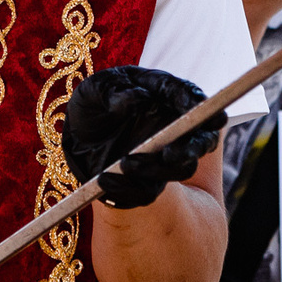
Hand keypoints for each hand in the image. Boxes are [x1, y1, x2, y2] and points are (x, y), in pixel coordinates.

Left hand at [64, 65, 219, 208]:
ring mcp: (166, 154)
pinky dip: (129, 188)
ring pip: (182, 169)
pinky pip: (150, 191)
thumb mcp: (94, 89)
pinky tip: (104, 179)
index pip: (191, 97)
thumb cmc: (92, 102)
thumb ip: (115, 90)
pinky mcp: (150, 179)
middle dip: (192, 149)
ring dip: (158, 170)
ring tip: (125, 163)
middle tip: (169, 155)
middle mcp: (175, 125)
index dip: (198, 105)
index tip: (195, 111)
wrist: (77, 134)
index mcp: (165, 94)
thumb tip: (140, 99)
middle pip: (203, 139)